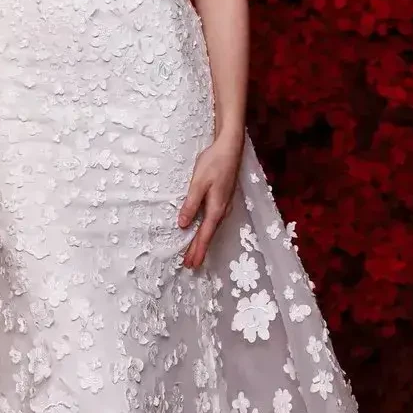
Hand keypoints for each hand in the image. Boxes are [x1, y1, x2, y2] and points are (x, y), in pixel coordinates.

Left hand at [177, 129, 242, 269]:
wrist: (230, 148)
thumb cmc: (214, 163)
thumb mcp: (199, 183)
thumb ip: (191, 204)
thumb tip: (183, 225)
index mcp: (216, 208)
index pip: (204, 234)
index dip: (197, 250)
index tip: (190, 263)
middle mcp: (222, 210)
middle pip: (209, 235)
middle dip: (199, 250)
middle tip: (190, 265)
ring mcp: (224, 205)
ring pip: (212, 228)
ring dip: (203, 241)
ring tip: (194, 253)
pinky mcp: (223, 199)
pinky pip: (214, 220)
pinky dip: (207, 230)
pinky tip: (203, 232)